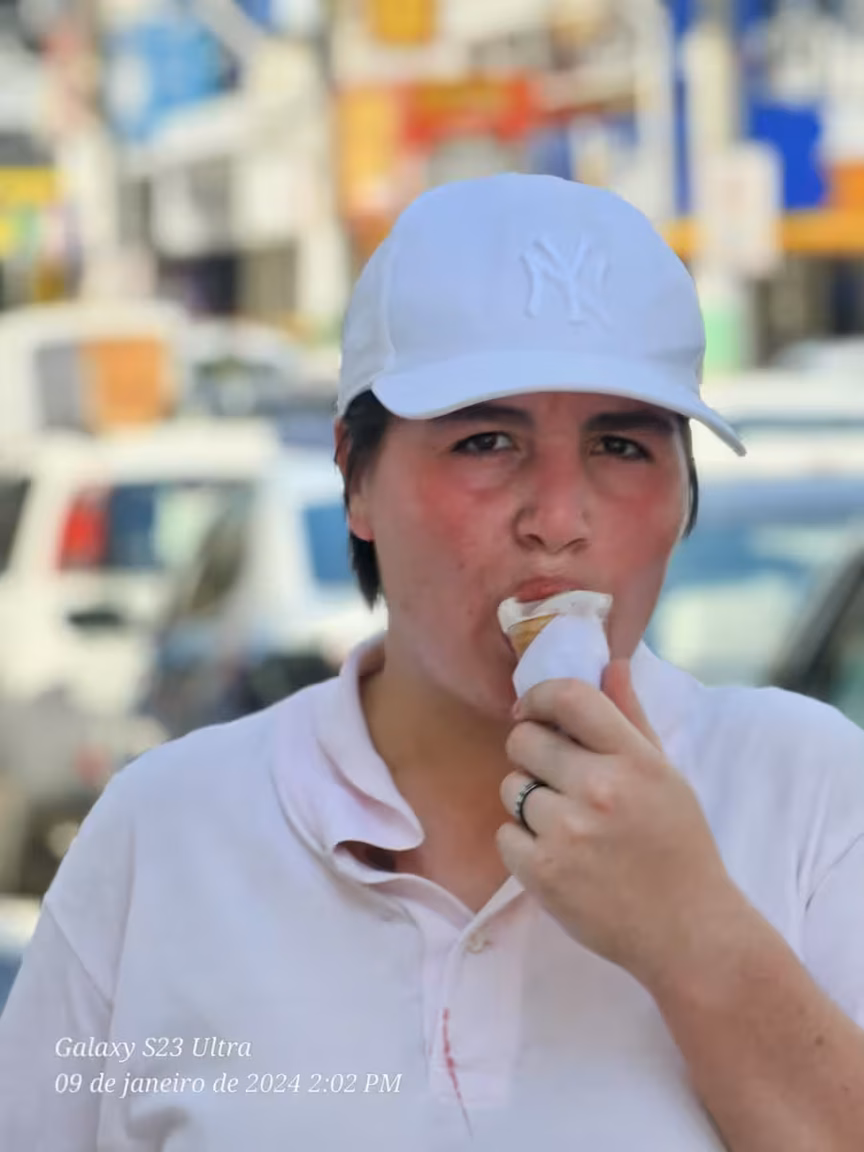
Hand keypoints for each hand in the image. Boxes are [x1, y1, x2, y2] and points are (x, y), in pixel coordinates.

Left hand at [497, 659, 735, 990]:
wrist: (689, 933)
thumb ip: (632, 718)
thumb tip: (609, 665)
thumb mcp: (667, 776)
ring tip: (567, 825)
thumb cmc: (679, 848)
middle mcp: (599, 789)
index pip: (568, 697)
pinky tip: (558, 856)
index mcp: (633, 759)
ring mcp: (567, 832)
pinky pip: (504, 834)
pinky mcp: (543, 872)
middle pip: (523, 740)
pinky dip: (522, 844)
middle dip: (531, 753)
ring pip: (511, 788)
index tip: (532, 711)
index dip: (538, 697)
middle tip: (555, 778)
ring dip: (529, 802)